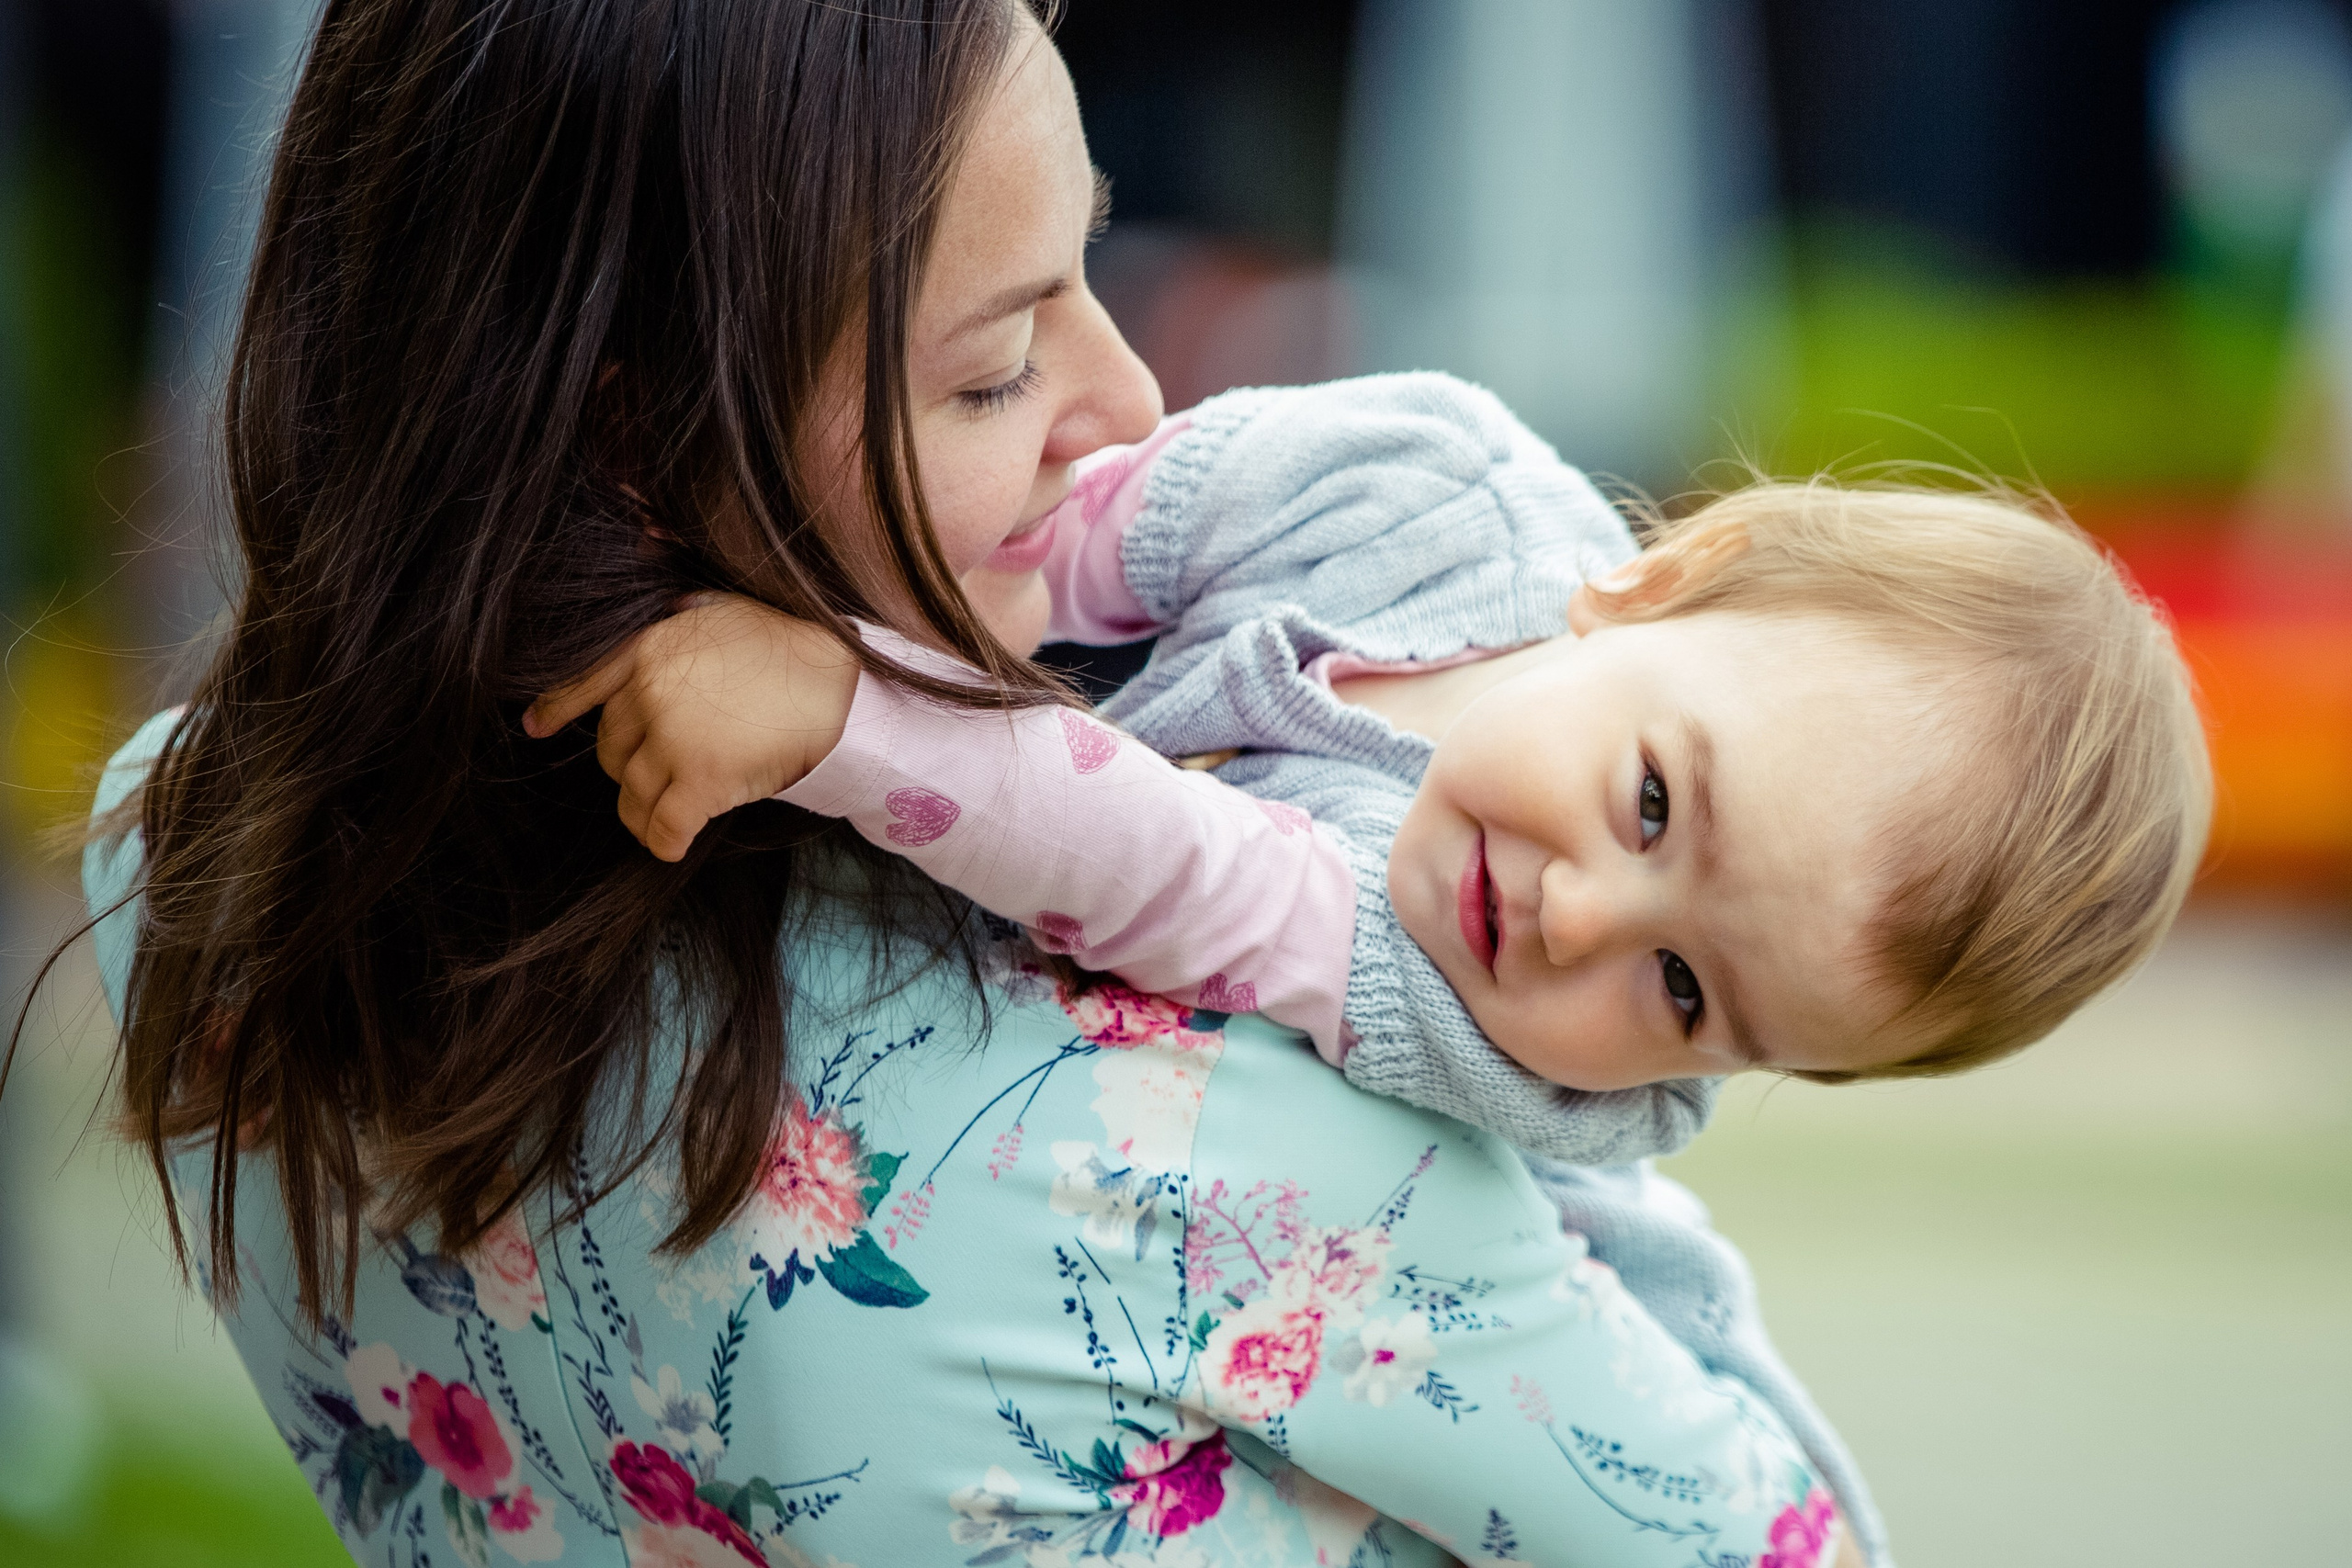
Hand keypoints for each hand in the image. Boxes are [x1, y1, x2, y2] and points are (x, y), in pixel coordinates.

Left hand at [525, 595, 860, 861]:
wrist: (837, 686)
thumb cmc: (788, 645)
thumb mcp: (721, 607)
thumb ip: (679, 612)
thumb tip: (649, 556)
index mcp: (648, 649)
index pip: (583, 683)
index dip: (556, 709)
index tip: (534, 726)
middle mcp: (649, 694)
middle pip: (612, 750)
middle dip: (630, 766)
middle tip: (660, 772)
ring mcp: (673, 741)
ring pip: (633, 795)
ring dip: (644, 811)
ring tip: (663, 817)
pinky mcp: (701, 782)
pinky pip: (663, 827)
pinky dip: (663, 841)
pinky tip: (672, 844)